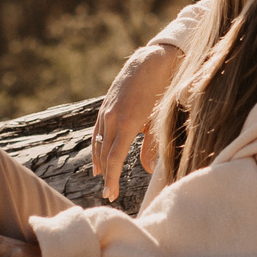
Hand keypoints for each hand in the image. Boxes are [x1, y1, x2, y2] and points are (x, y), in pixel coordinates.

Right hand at [93, 40, 180, 201]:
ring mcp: (106, 112)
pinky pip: (96, 132)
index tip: (111, 194)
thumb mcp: (160, 120)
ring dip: (99, 163)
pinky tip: (98, 159)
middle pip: (104, 154)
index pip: (114, 158)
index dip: (112, 179)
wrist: (150, 62)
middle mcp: (112, 118)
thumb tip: (150, 170)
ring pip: (98, 144)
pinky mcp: (105, 108)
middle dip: (106, 176)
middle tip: (109, 194)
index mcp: (127, 123)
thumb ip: (153, 146)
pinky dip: (96, 148)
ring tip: (103, 180)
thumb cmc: (161, 92)